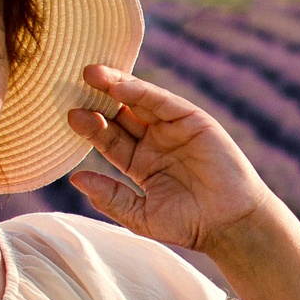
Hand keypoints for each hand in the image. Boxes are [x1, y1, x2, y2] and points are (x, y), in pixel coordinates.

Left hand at [67, 66, 277, 253]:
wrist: (230, 224)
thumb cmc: (189, 224)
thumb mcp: (141, 215)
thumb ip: (110, 197)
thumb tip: (76, 178)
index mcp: (141, 163)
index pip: (110, 140)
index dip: (91, 128)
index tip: (70, 117)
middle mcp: (156, 142)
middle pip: (120, 115)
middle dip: (98, 101)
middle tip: (72, 86)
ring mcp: (174, 130)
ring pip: (140, 102)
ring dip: (116, 86)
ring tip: (91, 74)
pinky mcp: (193, 121)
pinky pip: (163, 102)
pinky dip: (142, 92)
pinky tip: (120, 87)